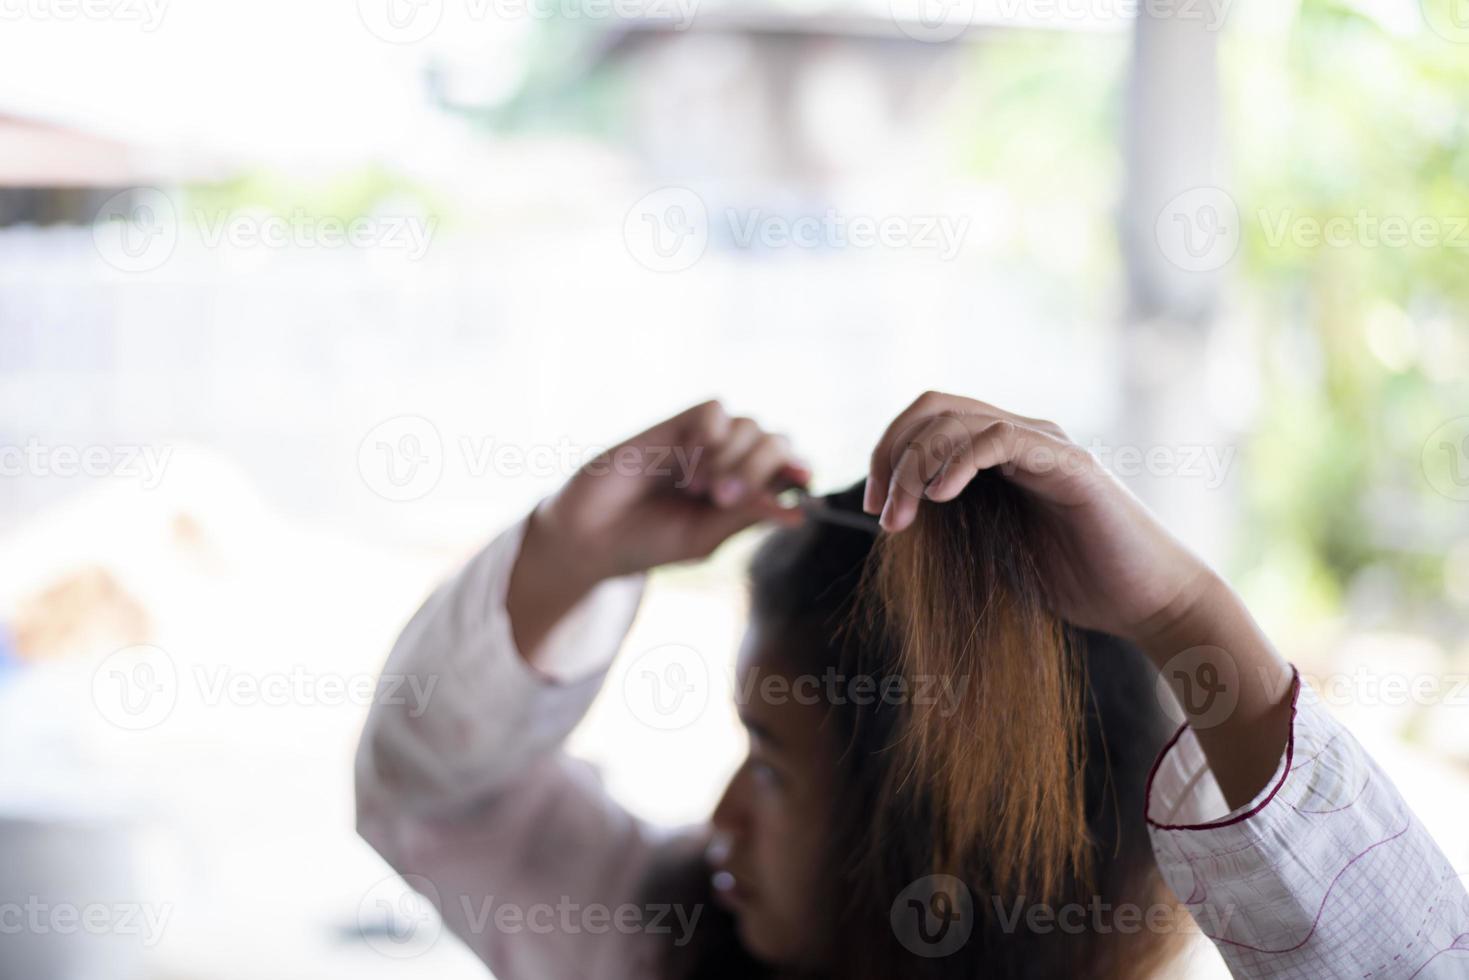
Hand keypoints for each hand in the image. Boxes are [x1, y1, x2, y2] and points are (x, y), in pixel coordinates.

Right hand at [509, 401, 807, 665]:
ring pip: (751, 424)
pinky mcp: (676, 424)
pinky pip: (715, 408)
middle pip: (777, 442)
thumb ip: (748, 518)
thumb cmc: (649, 542)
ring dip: (734, 457)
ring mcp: (705, 443)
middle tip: (723, 498)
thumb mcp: (705, 539)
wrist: (592, 535)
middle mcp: (731, 463)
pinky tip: (689, 459)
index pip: (792, 470)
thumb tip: (801, 513)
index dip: (800, 471)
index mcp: (746, 494)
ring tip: (700, 487)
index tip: (800, 483)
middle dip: (759, 468)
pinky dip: (713, 431)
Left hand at [865, 391, 1211, 644]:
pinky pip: (1000, 438)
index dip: (887, 454)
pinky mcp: (1069, 464)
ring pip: (958, 420)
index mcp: (999, 455)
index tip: (873, 508)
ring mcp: (1045, 445)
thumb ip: (950, 527)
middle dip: (891, 454)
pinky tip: (941, 497)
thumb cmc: (1074, 584)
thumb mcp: (990, 552)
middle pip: (933, 407)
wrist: (1146, 604)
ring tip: (902, 517)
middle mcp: (1021, 437)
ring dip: (914, 467)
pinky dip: (959, 460)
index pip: (927, 420)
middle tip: (882, 512)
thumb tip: (893, 522)